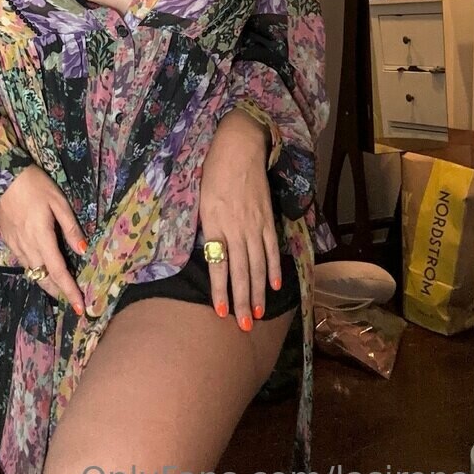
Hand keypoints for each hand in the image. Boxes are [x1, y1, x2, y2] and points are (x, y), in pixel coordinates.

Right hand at [0, 165, 87, 313]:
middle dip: (58, 292)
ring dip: (45, 282)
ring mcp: (14, 245)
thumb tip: (83, 251)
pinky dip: (34, 269)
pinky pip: (23, 261)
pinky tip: (41, 266)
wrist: (2, 175)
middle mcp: (27, 247)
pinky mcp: (7, 240)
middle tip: (71, 301)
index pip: (58, 272)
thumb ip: (71, 228)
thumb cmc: (35, 185)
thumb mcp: (59, 202)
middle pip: (43, 278)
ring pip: (32, 272)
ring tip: (59, 287)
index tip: (80, 308)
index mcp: (42, 238)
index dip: (70, 291)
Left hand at [199, 109, 281, 332]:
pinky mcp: (267, 217)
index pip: (218, 265)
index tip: (221, 313)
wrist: (238, 147)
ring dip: (258, 291)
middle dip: (242, 301)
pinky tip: (275, 285)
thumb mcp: (198, 199)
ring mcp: (255, 224)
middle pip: (241, 271)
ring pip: (258, 265)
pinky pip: (272, 247)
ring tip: (258, 315)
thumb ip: (204, 228)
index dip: (220, 290)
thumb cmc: (212, 171)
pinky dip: (274, 267)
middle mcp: (236, 228)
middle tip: (243, 327)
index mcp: (215, 223)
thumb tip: (205, 254)